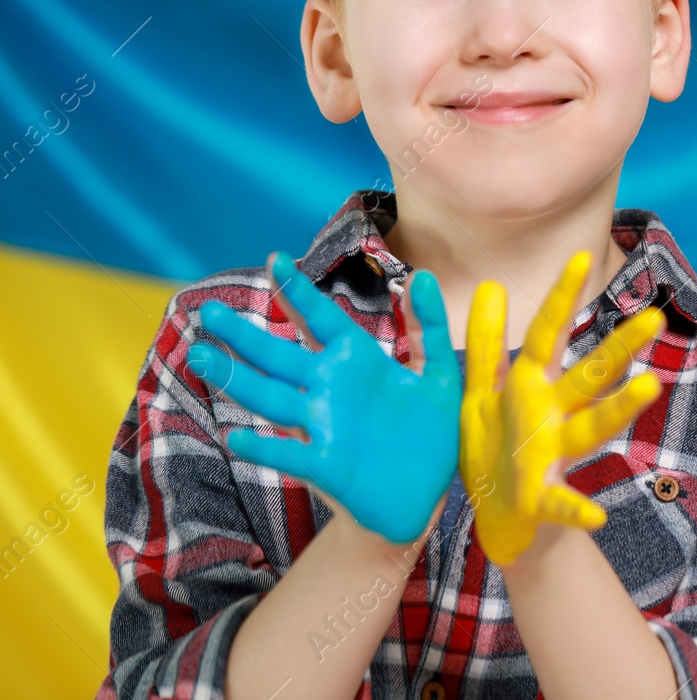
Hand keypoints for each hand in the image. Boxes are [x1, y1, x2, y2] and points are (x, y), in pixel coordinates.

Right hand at [189, 251, 461, 545]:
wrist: (424, 495)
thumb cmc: (429, 432)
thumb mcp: (439, 374)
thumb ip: (430, 326)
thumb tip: (422, 274)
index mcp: (357, 362)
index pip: (322, 320)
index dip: (299, 292)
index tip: (274, 258)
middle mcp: (331, 389)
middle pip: (280, 357)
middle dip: (245, 335)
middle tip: (208, 311)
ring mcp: (324, 426)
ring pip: (272, 398)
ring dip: (238, 380)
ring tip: (202, 358)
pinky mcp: (328, 466)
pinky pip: (290, 454)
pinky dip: (265, 448)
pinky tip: (235, 438)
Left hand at [462, 248, 664, 565]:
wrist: (502, 521)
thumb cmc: (496, 449)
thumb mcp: (482, 392)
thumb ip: (486, 343)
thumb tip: (491, 285)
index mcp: (531, 387)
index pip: (548, 334)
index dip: (562, 298)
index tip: (581, 256)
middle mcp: (552, 416)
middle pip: (589, 377)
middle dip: (619, 349)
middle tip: (654, 319)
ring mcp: (553, 456)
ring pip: (591, 429)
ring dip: (619, 410)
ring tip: (649, 388)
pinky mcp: (543, 500)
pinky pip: (563, 504)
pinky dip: (577, 511)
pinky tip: (595, 516)